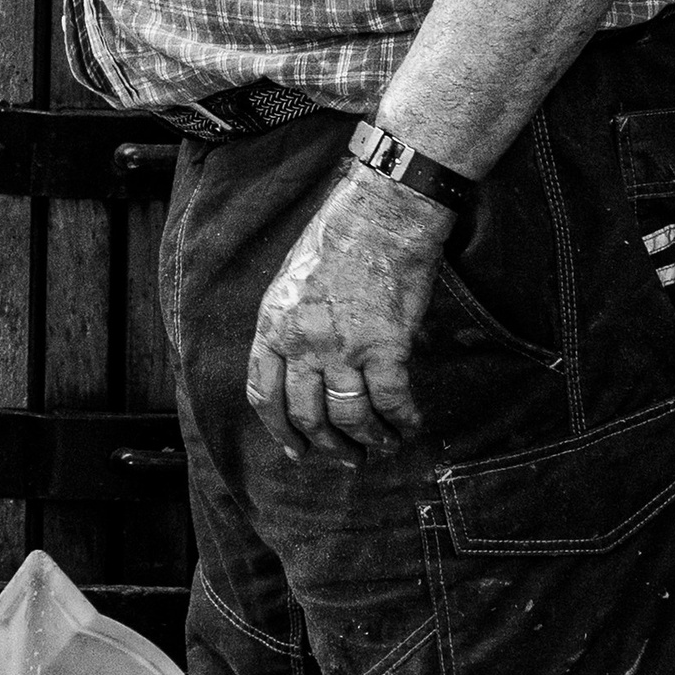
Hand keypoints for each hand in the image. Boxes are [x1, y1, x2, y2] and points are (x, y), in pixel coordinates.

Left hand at [246, 170, 451, 464]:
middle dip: (325, 446)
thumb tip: (301, 371)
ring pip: (349, 417)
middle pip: (305, 415)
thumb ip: (289, 328)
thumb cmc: (338, 241)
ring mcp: (343, 347)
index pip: (264, 395)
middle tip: (345, 459)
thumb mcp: (290, 283)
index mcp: (273, 326)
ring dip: (367, 441)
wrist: (382, 215)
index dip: (279, 431)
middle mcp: (302, 342)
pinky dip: (401, 422)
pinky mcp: (386, 346)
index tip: (295, 449)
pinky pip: (391, 401)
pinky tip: (409, 427)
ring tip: (380, 448)